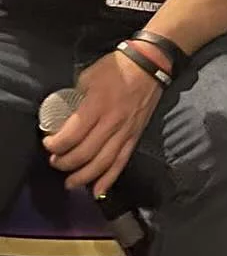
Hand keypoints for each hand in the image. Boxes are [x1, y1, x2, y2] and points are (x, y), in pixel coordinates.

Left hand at [44, 48, 161, 196]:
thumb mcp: (89, 75)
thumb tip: (63, 113)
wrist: (150, 64)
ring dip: (83, 177)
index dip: (55, 144)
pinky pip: (121, 162)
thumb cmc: (117, 67)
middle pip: (84, 153)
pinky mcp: (135, 136)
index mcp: (97, 105)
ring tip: (69, 182)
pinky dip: (109, 179)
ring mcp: (125, 131)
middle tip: (55, 161)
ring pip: (102, 163)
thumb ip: (75, 96)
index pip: (72, 135)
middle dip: (64, 163)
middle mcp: (112, 122)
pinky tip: (97, 191)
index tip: (48, 142)